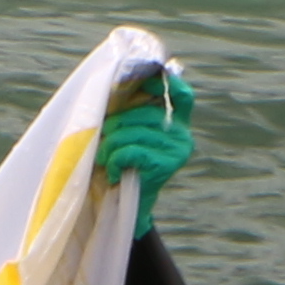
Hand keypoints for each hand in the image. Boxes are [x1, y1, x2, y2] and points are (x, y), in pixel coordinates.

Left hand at [97, 66, 195, 224]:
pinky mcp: (166, 165)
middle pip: (143, 113)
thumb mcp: (129, 132)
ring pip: (131, 132)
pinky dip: (113, 160)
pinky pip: (129, 151)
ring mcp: (177, 150)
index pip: (182, 94)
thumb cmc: (123, 162)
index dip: (166, 83)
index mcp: (177, 121)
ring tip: (105, 158)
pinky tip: (112, 171)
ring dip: (109, 146)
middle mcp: (182, 133)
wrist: (127, 203)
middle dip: (115, 124)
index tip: (146, 81)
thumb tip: (117, 83)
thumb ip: (132, 110)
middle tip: (103, 139)